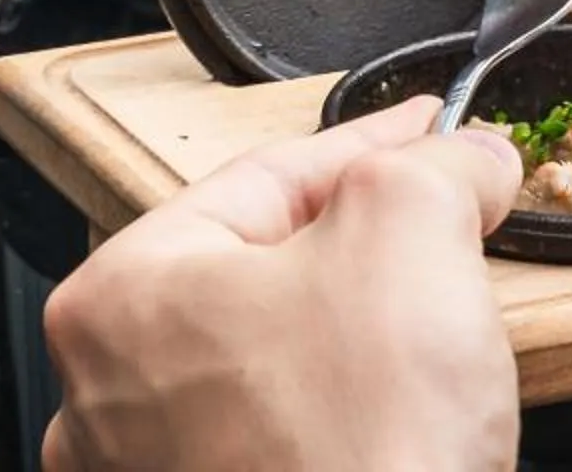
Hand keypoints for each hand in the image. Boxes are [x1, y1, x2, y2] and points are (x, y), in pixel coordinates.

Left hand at [40, 97, 522, 471]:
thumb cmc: (360, 452)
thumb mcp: (410, 231)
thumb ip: (435, 165)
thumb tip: (465, 156)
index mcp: (116, 299)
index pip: (265, 179)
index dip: (373, 143)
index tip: (430, 132)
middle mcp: (106, 400)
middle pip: (262, 273)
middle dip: (361, 244)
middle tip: (443, 222)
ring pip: (271, 365)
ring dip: (355, 335)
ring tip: (430, 328)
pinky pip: (280, 446)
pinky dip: (342, 418)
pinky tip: (402, 417)